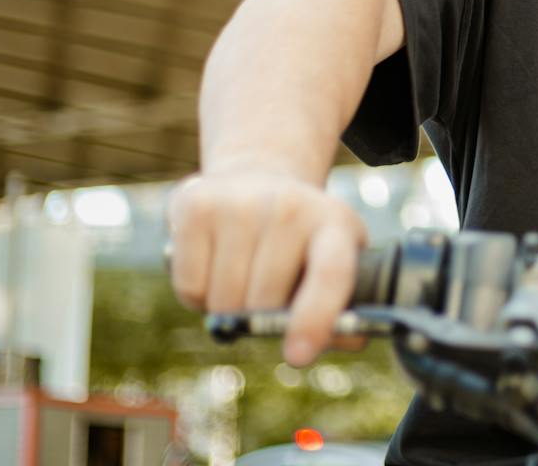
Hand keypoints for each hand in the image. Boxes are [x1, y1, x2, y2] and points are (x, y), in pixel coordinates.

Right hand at [166, 167, 367, 365]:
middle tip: (266, 298)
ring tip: (242, 277)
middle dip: (259, 320)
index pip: (331, 273)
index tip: (297, 356)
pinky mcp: (197, 206)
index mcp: (336, 224)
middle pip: (263, 302)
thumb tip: (348, 339)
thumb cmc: (301, 241)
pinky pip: (189, 288)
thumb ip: (343, 310)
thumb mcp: (336, 261)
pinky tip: (213, 266)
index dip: (315, 318)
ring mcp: (241, 202)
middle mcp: (290, 206)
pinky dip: (197, 297)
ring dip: (227, 311)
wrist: (258, 180)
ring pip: (223, 301)